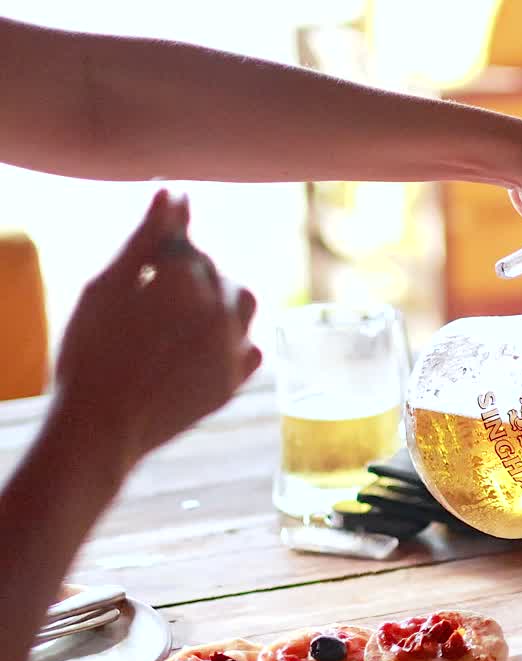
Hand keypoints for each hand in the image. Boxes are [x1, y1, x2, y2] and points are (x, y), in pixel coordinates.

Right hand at [54, 190, 261, 470]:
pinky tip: (205, 343)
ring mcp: (232, 349)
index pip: (186, 245)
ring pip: (242, 306)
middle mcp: (221, 311)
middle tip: (155, 290)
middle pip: (216, 274)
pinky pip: (250, 348)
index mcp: (188, 280)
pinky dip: (233, 338)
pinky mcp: (234, 382)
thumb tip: (172, 191)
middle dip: (191, 273)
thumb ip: (146, 238)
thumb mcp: (107, 286)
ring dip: (219, 299)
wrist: (100, 427)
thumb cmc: (91, 351)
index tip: (148, 255)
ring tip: (182, 312)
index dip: (166, 245)